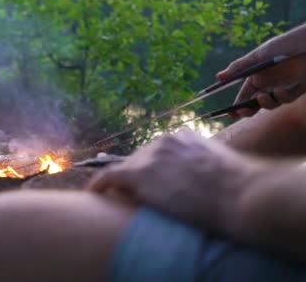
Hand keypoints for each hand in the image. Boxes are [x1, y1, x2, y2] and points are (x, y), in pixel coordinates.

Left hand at [88, 129, 262, 234]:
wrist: (239, 194)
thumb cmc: (241, 187)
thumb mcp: (221, 167)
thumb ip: (205, 166)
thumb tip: (203, 178)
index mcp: (183, 137)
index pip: (157, 152)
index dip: (152, 169)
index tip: (151, 182)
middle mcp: (164, 141)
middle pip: (139, 159)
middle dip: (138, 177)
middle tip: (133, 195)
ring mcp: (150, 156)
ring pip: (125, 169)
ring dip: (121, 184)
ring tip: (115, 197)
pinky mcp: (139, 175)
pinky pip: (109, 177)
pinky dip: (99, 185)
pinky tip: (92, 193)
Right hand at [217, 39, 305, 117]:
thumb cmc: (283, 45)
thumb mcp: (257, 55)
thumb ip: (238, 67)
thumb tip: (218, 77)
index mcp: (257, 77)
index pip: (244, 95)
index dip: (236, 105)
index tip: (228, 113)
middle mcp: (269, 85)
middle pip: (255, 104)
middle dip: (247, 111)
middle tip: (239, 113)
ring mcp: (282, 88)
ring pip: (270, 104)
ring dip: (264, 103)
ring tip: (261, 97)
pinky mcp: (297, 90)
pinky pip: (286, 99)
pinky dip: (281, 96)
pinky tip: (279, 89)